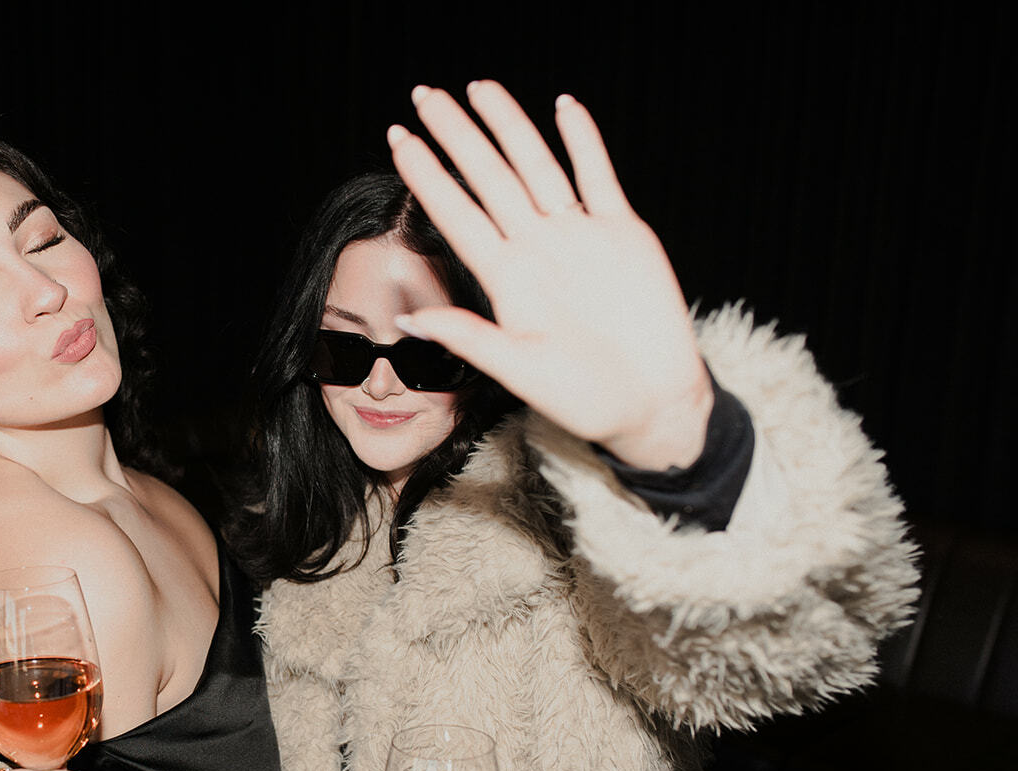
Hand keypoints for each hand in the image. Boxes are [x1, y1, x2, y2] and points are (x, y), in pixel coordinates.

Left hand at [388, 80, 713, 470]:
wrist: (651, 403)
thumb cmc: (585, 397)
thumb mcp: (519, 371)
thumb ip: (468, 339)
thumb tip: (408, 321)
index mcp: (507, 279)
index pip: (457, 214)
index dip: (426, 176)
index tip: (398, 140)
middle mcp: (537, 249)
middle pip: (489, 178)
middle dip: (457, 135)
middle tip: (425, 95)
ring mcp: (579, 237)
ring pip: (537, 166)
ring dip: (510, 127)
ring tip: (480, 88)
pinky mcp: (623, 233)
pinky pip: (598, 177)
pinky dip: (583, 141)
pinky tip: (564, 107)